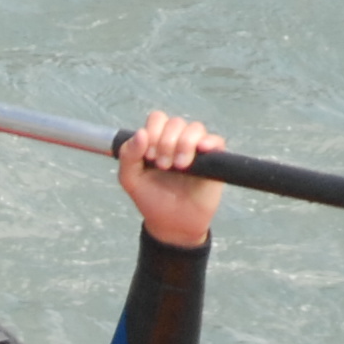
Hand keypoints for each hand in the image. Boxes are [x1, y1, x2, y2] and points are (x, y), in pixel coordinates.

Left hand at [119, 108, 225, 249]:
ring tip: (179, 167)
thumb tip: (140, 133)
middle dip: (166, 142)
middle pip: (175, 122)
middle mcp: (177, 141)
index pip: (157, 119)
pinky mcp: (214, 160)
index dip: (153, 132)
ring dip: (184, 144)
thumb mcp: (130, 179)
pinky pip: (216, 141)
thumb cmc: (152, 200)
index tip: (149, 155)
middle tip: (163, 166)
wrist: (172, 224)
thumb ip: (127, 155)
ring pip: (195, 128)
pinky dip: (209, 142)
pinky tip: (200, 152)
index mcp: (157, 141)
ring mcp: (196, 149)